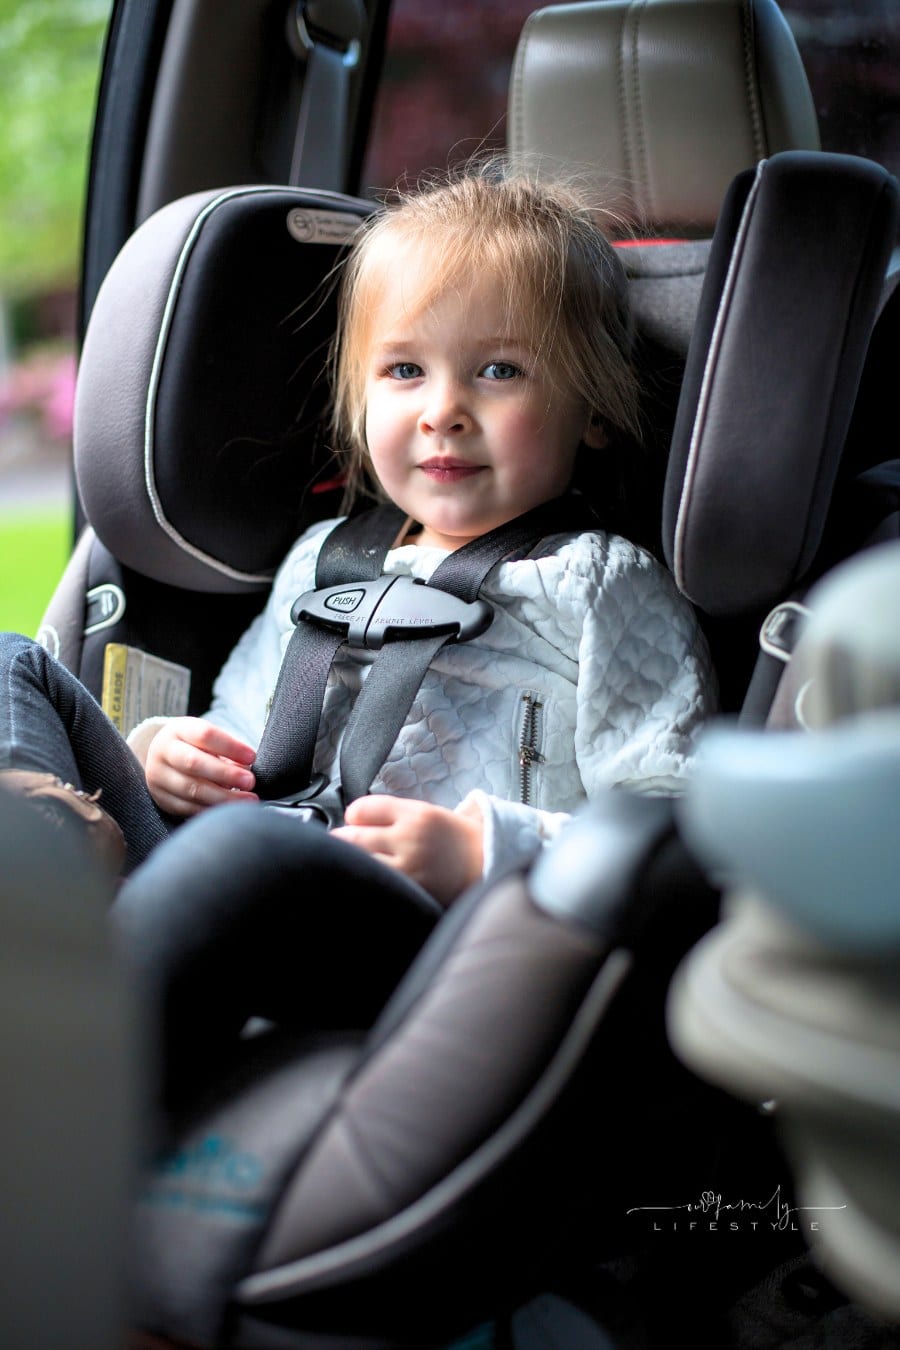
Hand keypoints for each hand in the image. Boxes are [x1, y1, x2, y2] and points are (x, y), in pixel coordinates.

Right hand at [144, 717, 258, 817]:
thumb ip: (226, 751)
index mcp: (178, 730)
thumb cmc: (195, 747)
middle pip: (193, 763)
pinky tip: (227, 810)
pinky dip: (210, 810)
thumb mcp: (207, 740)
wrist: (161, 758)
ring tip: (247, 799)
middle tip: (250, 781)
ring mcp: (158, 776)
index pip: (204, 735)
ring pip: (191, 790)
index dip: (230, 747)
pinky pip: (187, 808)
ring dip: (223, 797)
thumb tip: (246, 770)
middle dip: (226, 774)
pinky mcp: (161, 798)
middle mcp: (164, 752)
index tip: (252, 757)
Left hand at [333, 795, 483, 905]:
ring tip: (358, 862)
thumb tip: (354, 821)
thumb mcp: (427, 814)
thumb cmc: (453, 839)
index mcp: (415, 814)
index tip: (354, 821)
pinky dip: (369, 881)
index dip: (353, 816)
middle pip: (352, 837)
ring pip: (360, 863)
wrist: (487, 864)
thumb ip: (393, 815)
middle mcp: (410, 839)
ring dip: (353, 862)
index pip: (363, 809)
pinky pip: (376, 885)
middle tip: (344, 844)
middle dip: (343, 841)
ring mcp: (409, 868)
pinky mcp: (411, 892)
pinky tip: (372, 880)